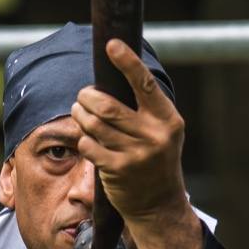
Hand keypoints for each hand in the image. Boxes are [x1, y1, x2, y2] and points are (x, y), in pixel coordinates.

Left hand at [71, 39, 190, 224]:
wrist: (159, 204)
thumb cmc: (155, 159)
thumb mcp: (162, 131)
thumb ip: (144, 108)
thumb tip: (110, 76)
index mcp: (168, 120)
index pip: (145, 85)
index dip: (127, 62)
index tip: (112, 44)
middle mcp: (154, 136)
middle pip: (108, 105)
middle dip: (87, 96)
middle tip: (83, 96)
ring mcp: (136, 155)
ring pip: (94, 124)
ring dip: (81, 115)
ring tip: (81, 114)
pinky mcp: (118, 170)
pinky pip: (89, 145)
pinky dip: (84, 139)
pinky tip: (88, 140)